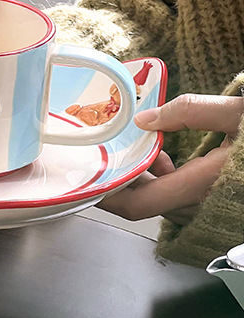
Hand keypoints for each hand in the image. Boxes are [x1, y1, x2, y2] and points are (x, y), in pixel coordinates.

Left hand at [98, 94, 242, 224]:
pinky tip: (160, 159)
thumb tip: (143, 119)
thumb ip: (190, 111)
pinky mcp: (209, 201)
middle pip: (141, 203)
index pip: (136, 204)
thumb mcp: (236, 114)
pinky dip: (157, 180)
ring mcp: (204, 205)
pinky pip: (171, 198)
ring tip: (138, 148)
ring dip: (138, 178)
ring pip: (155, 200)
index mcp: (199, 185)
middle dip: (119, 180)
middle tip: (105, 154)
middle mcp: (199, 203)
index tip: (88, 179)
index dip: (107, 195)